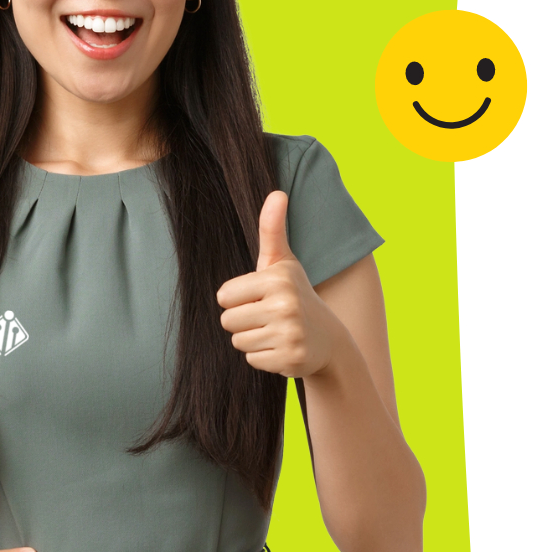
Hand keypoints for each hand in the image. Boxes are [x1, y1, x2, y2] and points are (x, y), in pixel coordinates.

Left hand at [216, 191, 341, 377]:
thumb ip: (272, 229)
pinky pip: (252, 359)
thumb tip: (277, 192)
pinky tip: (282, 347)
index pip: (223, 296)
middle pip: (227, 321)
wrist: (329, 339)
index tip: (260, 297)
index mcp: (277, 278)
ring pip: (238, 342)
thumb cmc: (295, 295)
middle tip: (268, 317)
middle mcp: (285, 304)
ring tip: (275, 331)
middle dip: (243, 321)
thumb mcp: (283, 262)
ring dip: (252, 339)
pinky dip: (264, 357)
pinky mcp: (290, 359)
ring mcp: (290, 333)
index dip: (238, 299)